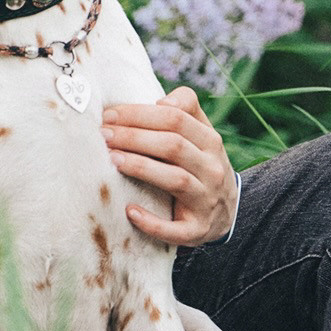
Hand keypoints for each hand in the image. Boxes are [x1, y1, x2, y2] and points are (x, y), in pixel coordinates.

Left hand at [101, 86, 236, 245]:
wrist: (226, 212)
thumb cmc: (199, 164)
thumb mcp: (201, 135)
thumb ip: (184, 109)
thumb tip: (159, 101)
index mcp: (210, 141)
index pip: (176, 119)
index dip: (140, 114)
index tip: (109, 114)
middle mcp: (212, 169)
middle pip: (173, 146)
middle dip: (134, 137)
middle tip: (104, 135)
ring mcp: (206, 200)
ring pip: (176, 180)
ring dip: (141, 167)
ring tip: (113, 159)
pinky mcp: (198, 229)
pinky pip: (176, 229)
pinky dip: (152, 222)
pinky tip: (130, 211)